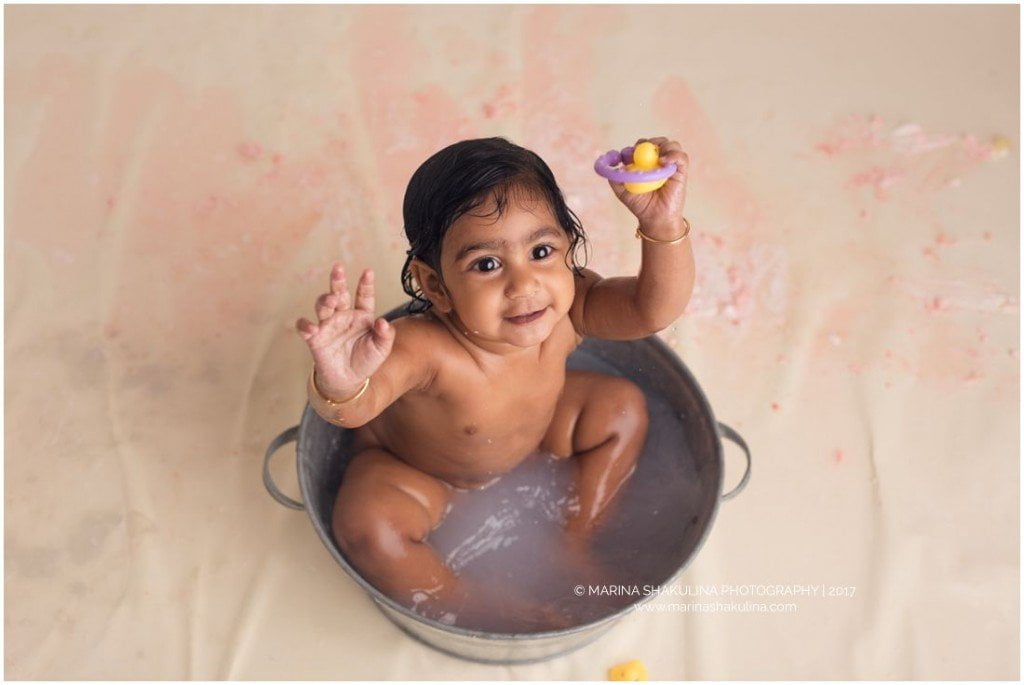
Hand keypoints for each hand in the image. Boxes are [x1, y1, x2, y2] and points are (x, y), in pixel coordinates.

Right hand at [295, 262, 394, 398]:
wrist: (349, 381)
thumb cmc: (366, 361)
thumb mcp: (381, 349)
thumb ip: (385, 335)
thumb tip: (383, 322)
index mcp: (362, 316)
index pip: (363, 296)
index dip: (365, 284)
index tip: (368, 272)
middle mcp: (344, 316)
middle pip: (339, 293)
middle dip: (338, 280)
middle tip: (338, 268)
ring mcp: (328, 325)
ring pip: (323, 306)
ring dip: (325, 300)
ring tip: (331, 299)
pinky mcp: (315, 338)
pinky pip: (306, 328)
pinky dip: (305, 325)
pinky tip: (311, 327)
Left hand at [608, 136, 689, 237]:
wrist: (655, 219)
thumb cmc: (641, 205)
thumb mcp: (622, 191)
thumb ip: (614, 179)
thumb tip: (614, 165)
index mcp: (645, 164)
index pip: (642, 146)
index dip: (635, 147)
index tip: (627, 156)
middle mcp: (659, 162)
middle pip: (657, 142)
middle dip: (648, 143)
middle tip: (640, 151)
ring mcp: (671, 166)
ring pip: (671, 145)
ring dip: (662, 145)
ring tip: (656, 157)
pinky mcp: (681, 171)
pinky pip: (681, 157)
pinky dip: (673, 155)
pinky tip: (663, 162)